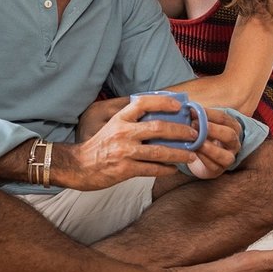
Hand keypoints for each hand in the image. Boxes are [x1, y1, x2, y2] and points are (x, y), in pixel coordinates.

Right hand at [61, 93, 218, 188]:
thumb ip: (132, 122)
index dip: (162, 102)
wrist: (79, 166)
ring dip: (179, 154)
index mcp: (120, 119)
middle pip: (158, 127)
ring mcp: (124, 151)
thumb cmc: (100, 146)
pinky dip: (166, 169)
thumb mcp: (112, 127)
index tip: (179, 105)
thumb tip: (160, 118)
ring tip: (191, 155)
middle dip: (180, 131)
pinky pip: (152, 169)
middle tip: (194, 134)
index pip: (143, 103)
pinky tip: (174, 169)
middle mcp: (123, 133)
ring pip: (159, 151)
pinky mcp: (125, 169)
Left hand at [181, 107, 243, 180]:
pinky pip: (213, 165)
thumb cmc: (205, 136)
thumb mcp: (205, 124)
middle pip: (229, 135)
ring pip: (224, 154)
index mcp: (233, 127)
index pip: (224, 118)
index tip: (193, 111)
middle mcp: (235, 142)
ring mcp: (229, 157)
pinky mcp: (220, 170)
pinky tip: (192, 152)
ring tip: (194, 142)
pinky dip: (203, 159)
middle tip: (195, 125)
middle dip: (212, 130)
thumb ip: (198, 117)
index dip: (209, 114)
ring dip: (208, 147)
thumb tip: (186, 107)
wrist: (206, 157)